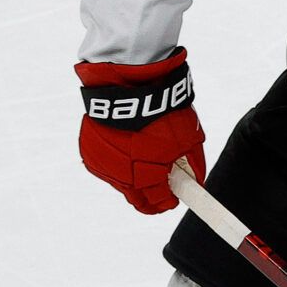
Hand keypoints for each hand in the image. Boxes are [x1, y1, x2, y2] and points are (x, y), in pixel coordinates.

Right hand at [77, 48, 204, 213]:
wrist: (127, 82)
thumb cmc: (162, 108)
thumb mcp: (189, 137)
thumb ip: (194, 165)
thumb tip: (197, 181)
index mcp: (147, 175)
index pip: (158, 204)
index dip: (168, 202)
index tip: (174, 198)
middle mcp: (121, 175)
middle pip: (137, 200)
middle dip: (151, 194)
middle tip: (161, 182)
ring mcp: (103, 164)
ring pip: (121, 182)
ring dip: (133, 175)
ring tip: (143, 151)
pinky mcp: (90, 152)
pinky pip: (106, 165)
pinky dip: (117, 160)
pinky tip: (126, 142)